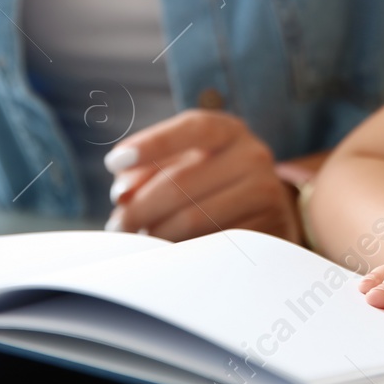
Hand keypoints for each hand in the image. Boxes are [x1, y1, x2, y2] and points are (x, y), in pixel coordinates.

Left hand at [102, 111, 300, 242]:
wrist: (269, 209)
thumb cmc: (212, 181)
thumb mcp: (186, 163)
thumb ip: (150, 170)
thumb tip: (122, 194)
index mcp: (229, 131)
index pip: (192, 129)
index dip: (151, 144)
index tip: (113, 163)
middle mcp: (253, 155)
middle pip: (182, 182)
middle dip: (140, 207)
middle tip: (117, 225)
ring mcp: (266, 193)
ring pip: (194, 220)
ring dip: (157, 233)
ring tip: (139, 240)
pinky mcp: (269, 230)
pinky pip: (213, 247)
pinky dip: (183, 252)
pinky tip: (169, 253)